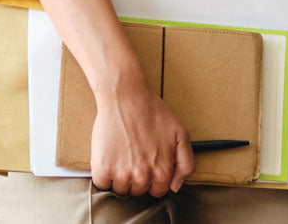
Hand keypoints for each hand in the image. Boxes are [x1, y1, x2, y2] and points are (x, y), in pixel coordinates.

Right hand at [89, 80, 194, 197]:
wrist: (125, 96)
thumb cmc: (152, 111)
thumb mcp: (180, 134)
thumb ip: (185, 164)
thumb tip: (174, 187)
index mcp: (162, 171)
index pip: (156, 191)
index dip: (151, 179)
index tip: (145, 165)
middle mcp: (142, 176)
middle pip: (137, 192)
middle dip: (135, 177)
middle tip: (132, 156)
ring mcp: (122, 173)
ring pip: (120, 190)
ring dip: (118, 177)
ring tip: (120, 155)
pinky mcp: (103, 168)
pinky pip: (102, 184)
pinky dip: (103, 174)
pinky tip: (108, 158)